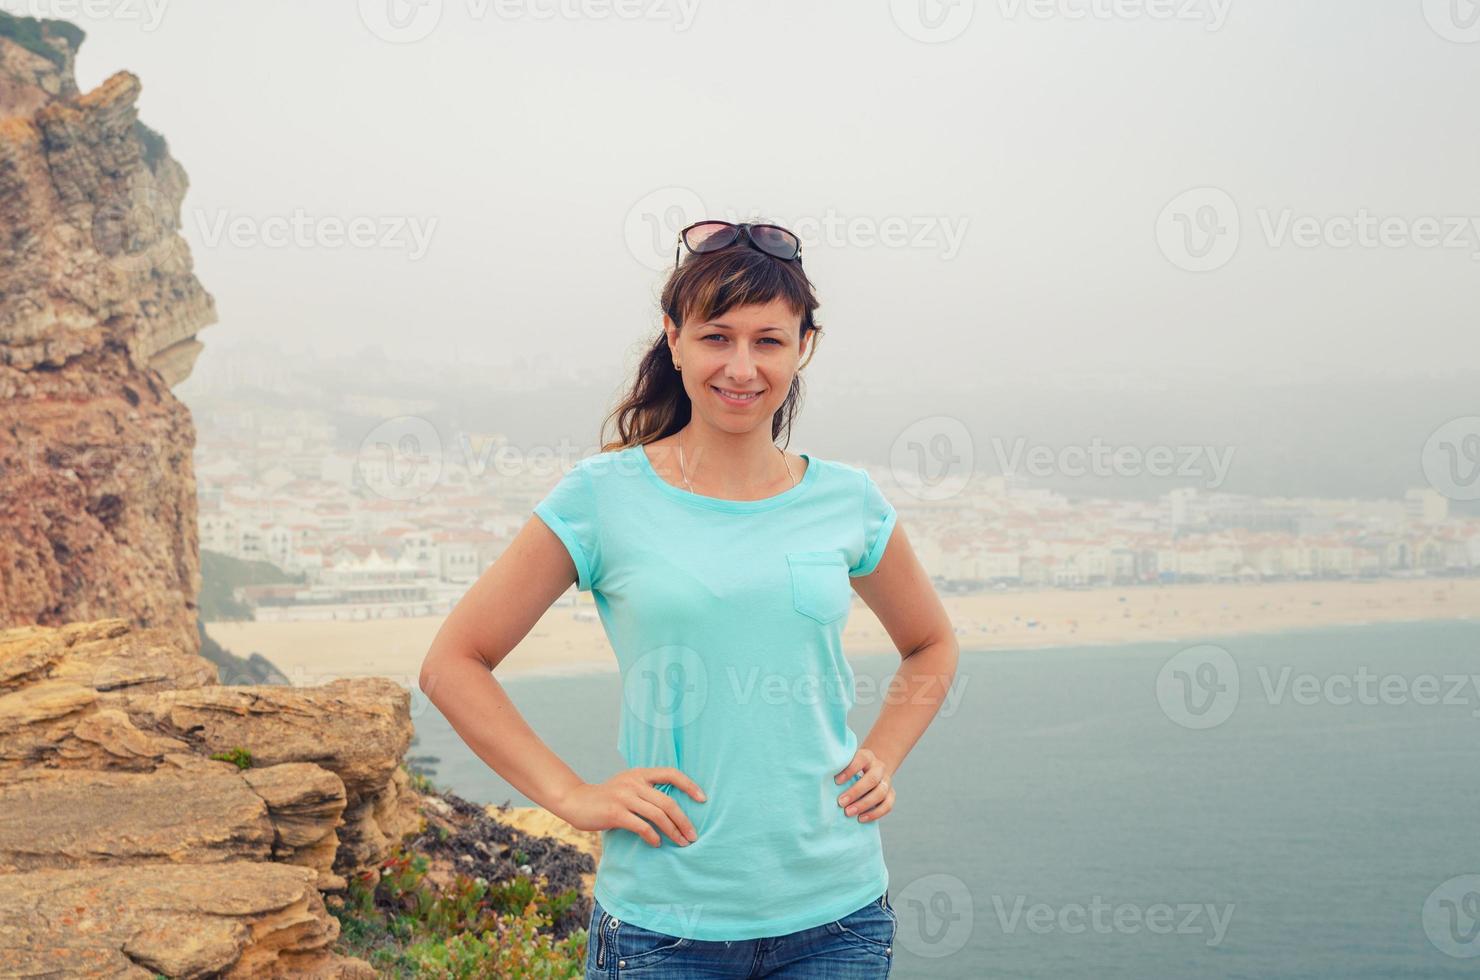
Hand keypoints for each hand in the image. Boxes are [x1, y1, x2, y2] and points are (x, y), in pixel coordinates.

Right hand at [553, 768, 705, 847]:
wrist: (576, 801)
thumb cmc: (606, 798)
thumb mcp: (627, 786)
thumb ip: (645, 790)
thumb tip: (673, 808)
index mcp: (640, 774)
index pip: (671, 773)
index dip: (689, 785)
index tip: (703, 799)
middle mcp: (634, 782)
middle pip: (668, 801)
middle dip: (684, 820)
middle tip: (693, 836)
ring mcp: (624, 797)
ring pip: (658, 814)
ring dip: (673, 831)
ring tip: (681, 843)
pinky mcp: (615, 813)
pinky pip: (641, 826)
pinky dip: (652, 836)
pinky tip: (657, 843)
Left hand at [835, 748, 894, 823]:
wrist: (871, 769)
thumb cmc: (851, 768)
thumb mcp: (846, 763)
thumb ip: (838, 768)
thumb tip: (821, 779)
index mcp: (867, 756)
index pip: (861, 760)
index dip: (849, 770)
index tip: (836, 781)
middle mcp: (879, 767)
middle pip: (872, 779)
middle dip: (855, 792)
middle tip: (840, 802)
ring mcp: (887, 781)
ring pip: (881, 793)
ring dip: (864, 804)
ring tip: (848, 813)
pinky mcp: (891, 794)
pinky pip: (887, 805)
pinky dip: (875, 813)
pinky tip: (861, 818)